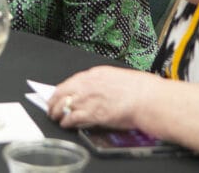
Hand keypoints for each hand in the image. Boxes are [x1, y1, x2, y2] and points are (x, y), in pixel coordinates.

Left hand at [47, 66, 161, 131]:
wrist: (148, 99)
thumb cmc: (142, 89)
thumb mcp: (120, 77)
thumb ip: (107, 82)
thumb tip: (105, 89)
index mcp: (96, 74)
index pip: (71, 81)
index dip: (63, 89)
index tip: (59, 93)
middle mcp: (88, 85)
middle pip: (62, 92)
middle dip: (54, 100)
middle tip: (51, 106)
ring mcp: (88, 99)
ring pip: (63, 105)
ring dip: (57, 112)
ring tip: (54, 117)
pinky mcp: (91, 114)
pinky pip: (72, 118)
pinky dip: (66, 122)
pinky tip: (65, 124)